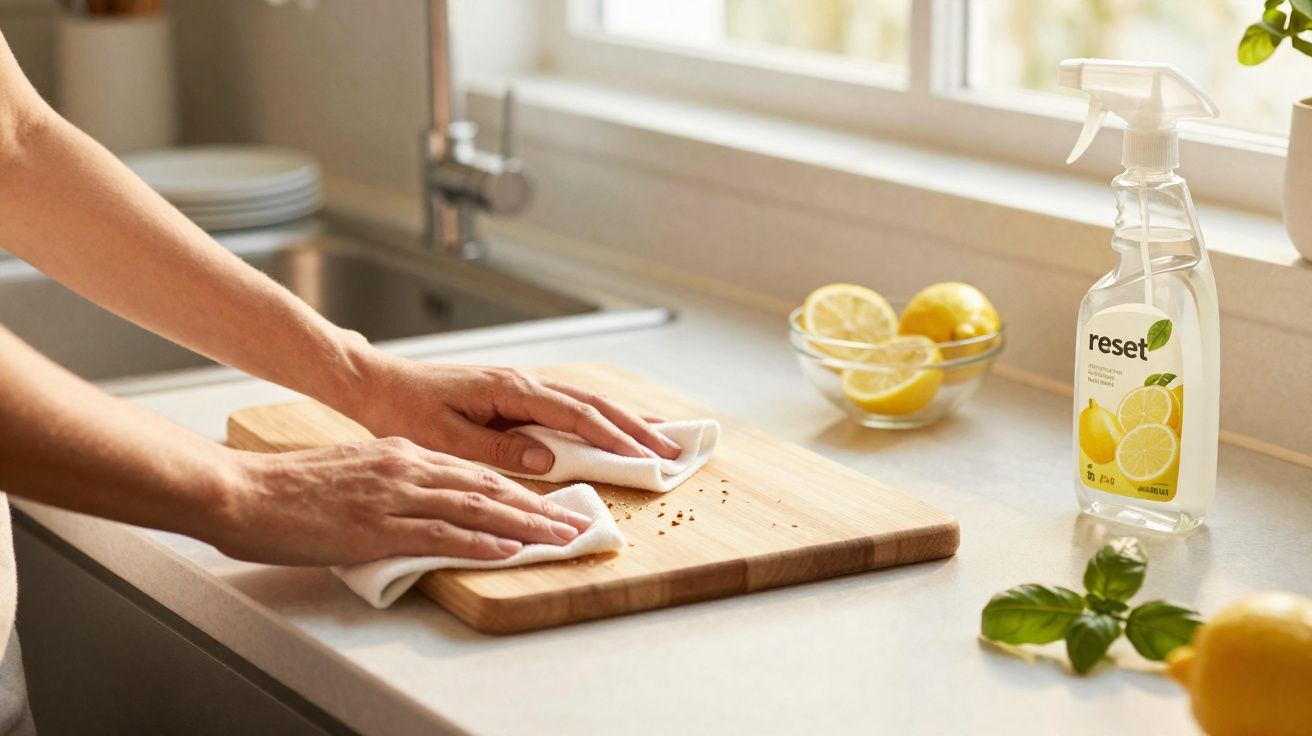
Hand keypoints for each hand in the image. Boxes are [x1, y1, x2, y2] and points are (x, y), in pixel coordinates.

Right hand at [214, 438, 593, 565]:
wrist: (242, 490)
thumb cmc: (287, 488)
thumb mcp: (351, 473)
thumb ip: (390, 483)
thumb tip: (418, 502)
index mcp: (400, 453)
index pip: (473, 471)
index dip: (517, 490)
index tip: (548, 506)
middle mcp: (406, 467)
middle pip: (488, 486)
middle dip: (538, 507)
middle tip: (574, 524)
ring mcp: (394, 495)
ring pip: (476, 507)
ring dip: (525, 525)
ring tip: (559, 539)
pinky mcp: (377, 524)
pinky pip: (441, 532)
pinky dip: (481, 541)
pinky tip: (508, 550)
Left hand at [347, 359, 681, 474]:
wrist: (380, 385)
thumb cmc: (405, 411)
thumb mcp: (446, 439)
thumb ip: (499, 450)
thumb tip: (549, 460)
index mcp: (511, 390)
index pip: (576, 415)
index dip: (615, 438)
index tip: (646, 457)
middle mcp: (524, 383)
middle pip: (593, 404)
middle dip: (636, 428)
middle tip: (673, 452)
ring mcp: (523, 387)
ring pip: (587, 401)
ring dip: (625, 420)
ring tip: (662, 437)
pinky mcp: (517, 396)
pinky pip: (569, 406)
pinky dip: (600, 417)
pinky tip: (617, 426)